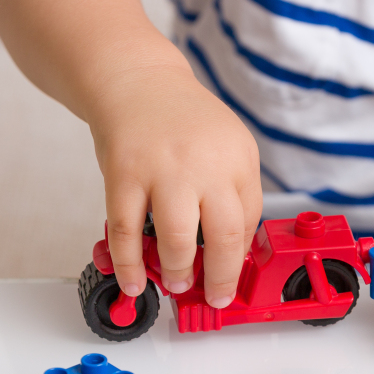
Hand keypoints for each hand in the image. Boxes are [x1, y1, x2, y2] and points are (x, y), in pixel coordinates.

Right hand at [91, 63, 261, 307]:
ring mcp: (164, 170)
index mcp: (239, 158)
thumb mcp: (224, 145)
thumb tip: (228, 250)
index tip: (231, 275)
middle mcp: (206, 163)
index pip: (249, 220)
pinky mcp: (124, 175)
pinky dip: (129, 265)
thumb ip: (229, 191)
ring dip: (178, 272)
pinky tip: (133, 281)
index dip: (238, 255)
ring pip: (178, 241)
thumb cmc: (180, 121)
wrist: (136, 79)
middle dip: (219, 277)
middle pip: (225, 237)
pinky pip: (127, 232)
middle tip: (213, 294)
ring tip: (176, 282)